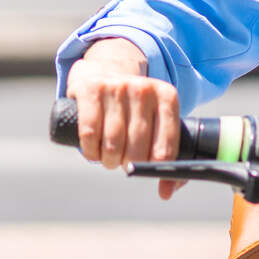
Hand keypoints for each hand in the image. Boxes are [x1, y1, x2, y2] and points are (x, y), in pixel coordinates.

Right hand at [65, 38, 185, 198]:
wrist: (106, 68)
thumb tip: (168, 191)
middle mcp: (144, 89)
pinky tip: (94, 152)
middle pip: (139, 148)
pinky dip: (91, 151)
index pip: (167, 145)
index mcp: (167, 97)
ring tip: (109, 159)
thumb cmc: (134, 106)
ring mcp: (117, 87)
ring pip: (114, 143)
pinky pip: (91, 133)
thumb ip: (166, 152)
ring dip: (110, 161)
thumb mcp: (156, 118)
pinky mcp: (91, 89)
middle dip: (131, 166)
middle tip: (125, 164)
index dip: (162, 172)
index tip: (161, 191)